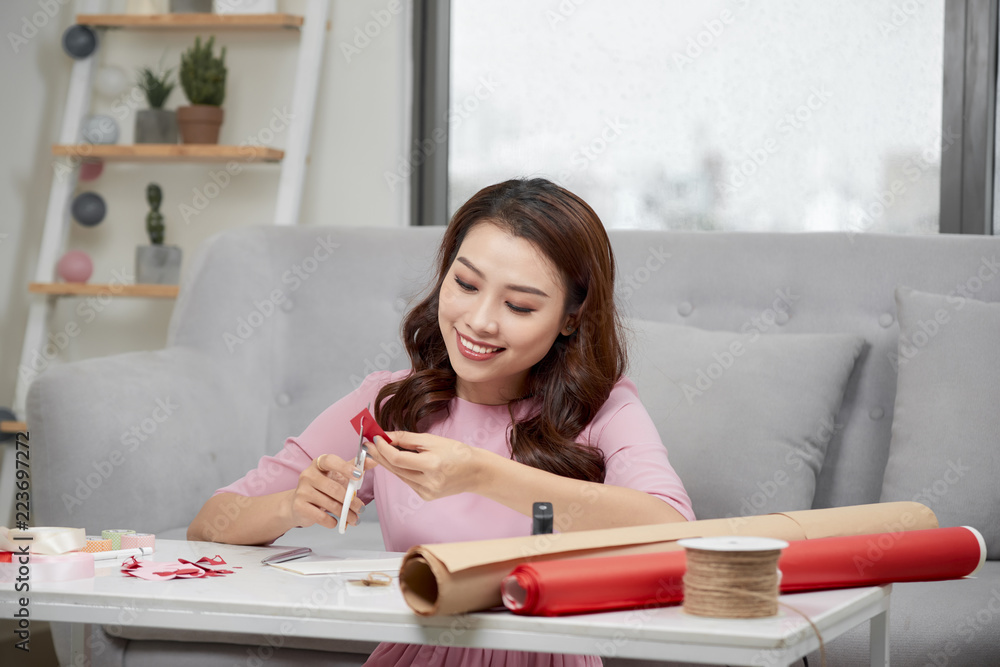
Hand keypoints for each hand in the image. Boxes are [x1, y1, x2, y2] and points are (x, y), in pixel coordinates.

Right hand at [286, 453, 376, 530]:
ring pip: (329, 504)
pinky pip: (321, 516)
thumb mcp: (338, 475)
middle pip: (334, 488)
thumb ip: (355, 467)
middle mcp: (308, 474)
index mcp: (319, 463)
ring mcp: (302, 490)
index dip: (345, 467)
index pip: (331, 461)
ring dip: (345, 514)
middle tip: (361, 509)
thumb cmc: (323, 488)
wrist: (299, 504)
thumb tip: (373, 461)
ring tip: (354, 519)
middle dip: (351, 501)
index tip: (359, 475)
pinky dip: (332, 521)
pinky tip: (336, 522)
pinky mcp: (298, 506)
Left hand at [366, 431, 482, 500]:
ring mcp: (427, 492)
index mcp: (432, 465)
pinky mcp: (426, 496)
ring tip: (379, 449)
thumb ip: (407, 439)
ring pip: (399, 475)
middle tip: (369, 444)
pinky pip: (407, 481)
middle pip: (395, 469)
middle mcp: (429, 482)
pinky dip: (401, 470)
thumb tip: (386, 436)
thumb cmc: (457, 452)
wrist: (476, 472)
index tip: (374, 438)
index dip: (383, 449)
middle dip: (380, 455)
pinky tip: (399, 461)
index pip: (398, 459)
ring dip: (388, 463)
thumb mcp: (433, 440)